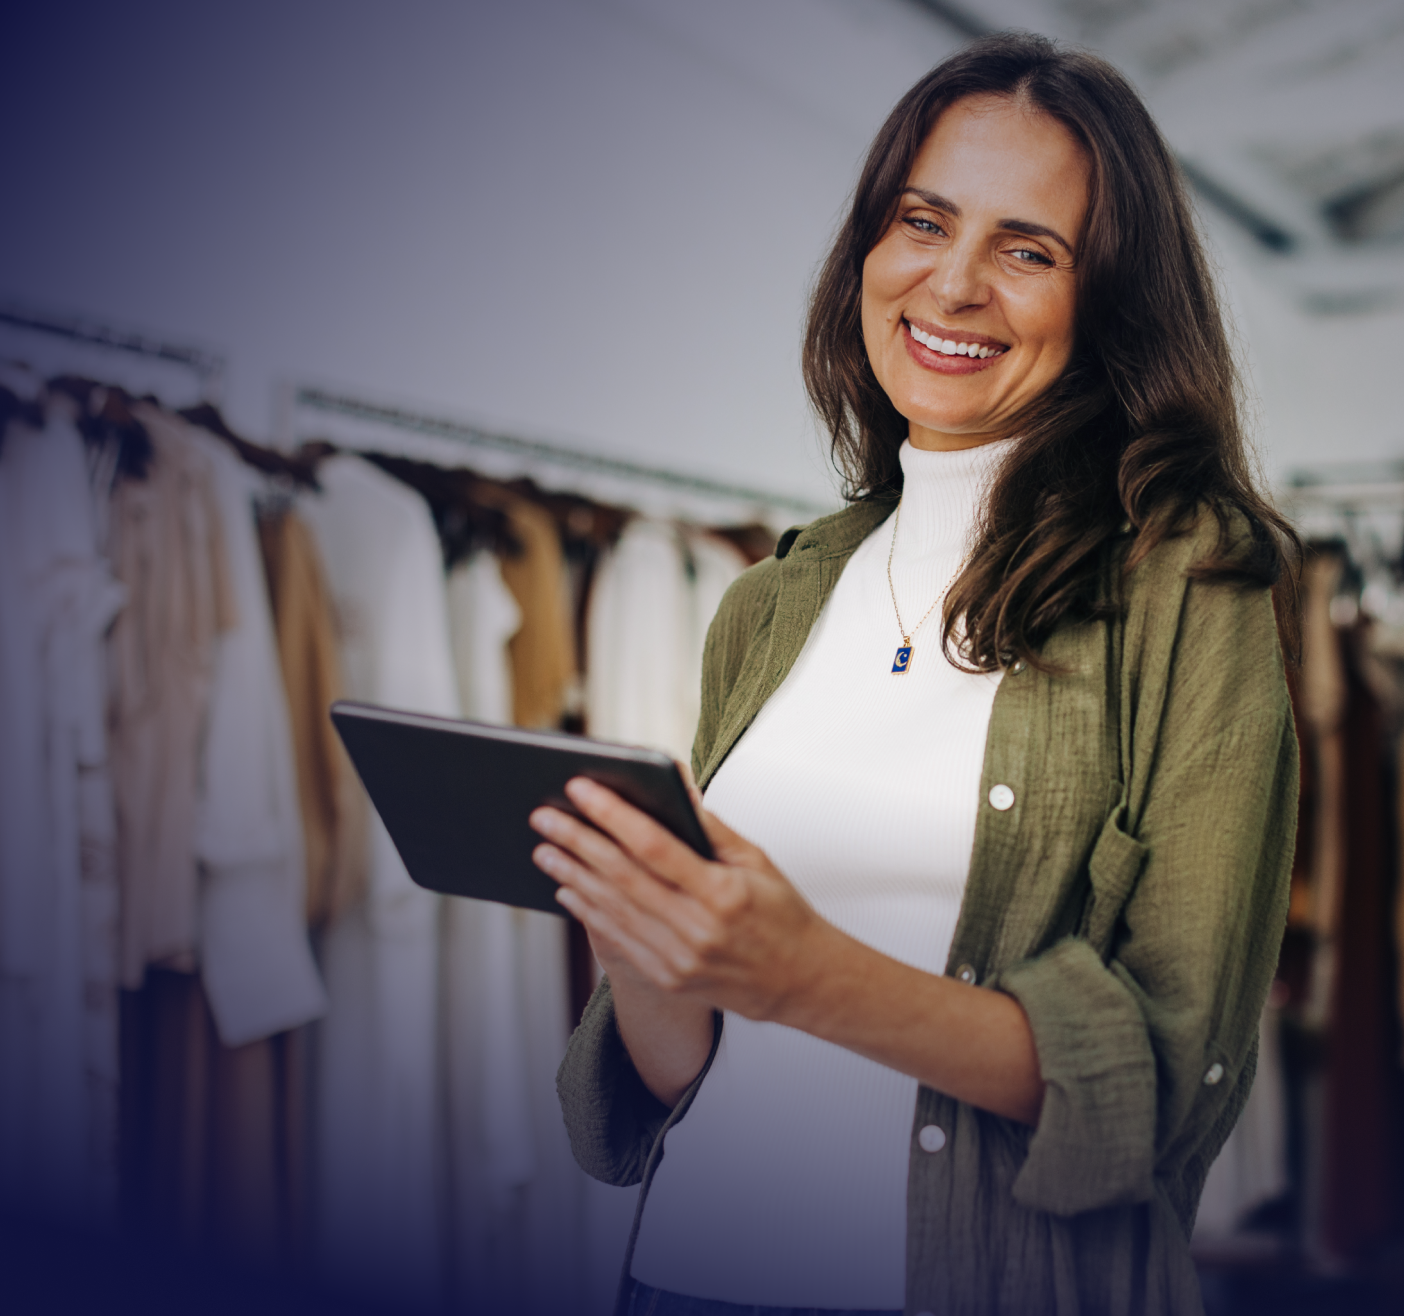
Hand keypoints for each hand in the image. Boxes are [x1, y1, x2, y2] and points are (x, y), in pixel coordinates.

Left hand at [529, 776, 832, 1023]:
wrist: (801, 980)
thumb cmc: (780, 913)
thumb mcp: (755, 860)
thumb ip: (709, 826)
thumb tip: (672, 786)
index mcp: (723, 893)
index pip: (654, 846)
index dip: (612, 815)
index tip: (581, 789)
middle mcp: (697, 930)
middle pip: (622, 878)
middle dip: (577, 842)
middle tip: (544, 817)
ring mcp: (680, 960)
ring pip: (613, 910)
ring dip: (573, 875)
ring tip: (545, 848)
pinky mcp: (669, 979)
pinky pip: (618, 940)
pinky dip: (589, 912)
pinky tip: (569, 887)